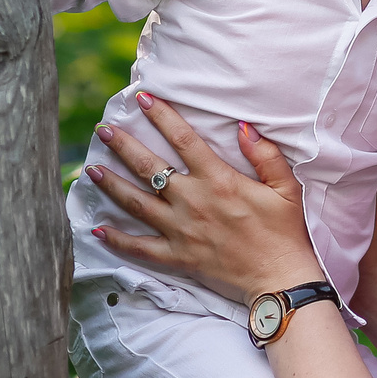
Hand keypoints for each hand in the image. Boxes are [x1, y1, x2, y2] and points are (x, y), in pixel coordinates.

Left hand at [84, 94, 324, 303]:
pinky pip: (140, 247)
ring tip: (91, 169)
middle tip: (103, 130)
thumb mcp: (285, 187)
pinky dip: (117, 240)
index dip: (162, 116)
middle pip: (149, 168)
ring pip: (136, 203)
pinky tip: (98, 229)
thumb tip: (243, 127)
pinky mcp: (178, 256)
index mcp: (218, 180)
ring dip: (111, 184)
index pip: (183, 140)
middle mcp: (193, 202)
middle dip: (123, 145)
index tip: (143, 98)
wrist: (280, 279)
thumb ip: (265, 154)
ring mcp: (181, 230)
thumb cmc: (285, 232)